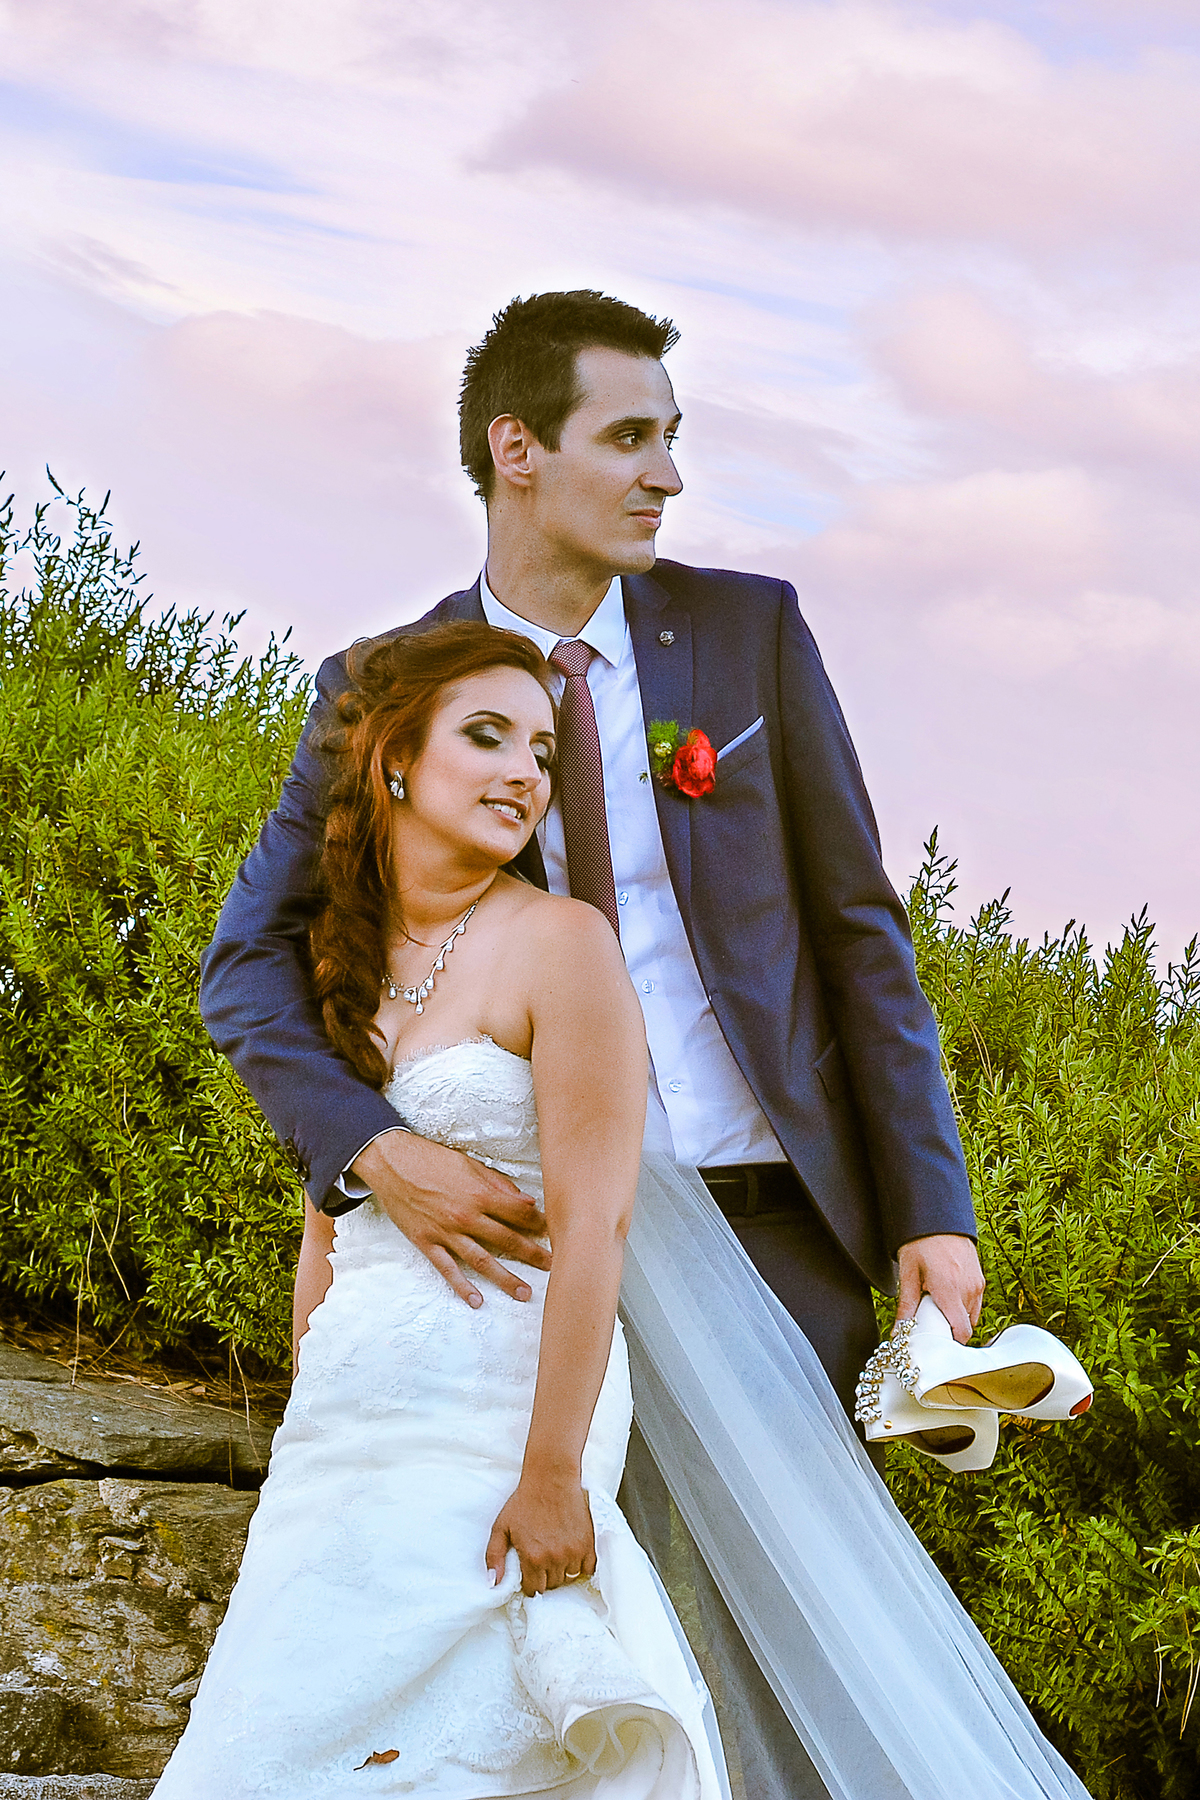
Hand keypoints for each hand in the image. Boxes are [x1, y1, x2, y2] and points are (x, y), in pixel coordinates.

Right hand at [353, 1130, 549, 1307]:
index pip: (518, 1214)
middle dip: (533, 1254)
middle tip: (554, 1268)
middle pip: (507, 1240)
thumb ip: (497, 1184)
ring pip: (482, 1260)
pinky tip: (477, 1301)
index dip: (538, 1224)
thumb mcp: (469, 1164)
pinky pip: (448, 1269)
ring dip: (505, 1278)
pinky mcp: (427, 1243)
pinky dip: (462, 1287)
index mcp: (480, 1194)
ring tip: (525, 1293)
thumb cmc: (431, 1159)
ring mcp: (446, 1233)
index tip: (554, 1234)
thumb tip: (524, 1200)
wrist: (391, 1163)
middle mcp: (466, 1217)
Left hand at [486, 1471, 595, 1596]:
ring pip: (569, 1578)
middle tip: (544, 1559)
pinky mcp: (588, 1544)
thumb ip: (494, 1556)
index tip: (531, 1572)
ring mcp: (573, 1552)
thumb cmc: (525, 1500)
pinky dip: (581, 1565)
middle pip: (552, 1585)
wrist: (551, 1478)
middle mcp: (553, 1559)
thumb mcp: (501, 1526)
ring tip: (557, 1553)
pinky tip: (572, 1553)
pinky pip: (588, 1569)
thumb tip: (493, 1584)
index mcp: (532, 1557)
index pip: (534, 1590)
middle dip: (546, 1576)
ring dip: (563, 1570)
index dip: (531, 1582)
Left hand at [896, 1234, 984, 1343]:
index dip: (951, 1343)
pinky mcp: (979, 1279)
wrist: (937, 1218)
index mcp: (950, 1290)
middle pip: (965, 1326)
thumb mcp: (908, 1274)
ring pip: (971, 1315)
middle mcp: (968, 1289)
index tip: (936, 1343)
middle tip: (931, 1324)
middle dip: (950, 1329)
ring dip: (956, 1317)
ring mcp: (977, 1284)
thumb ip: (906, 1306)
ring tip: (937, 1306)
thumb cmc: (920, 1243)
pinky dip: (962, 1306)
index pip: (962, 1332)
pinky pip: (974, 1302)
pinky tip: (946, 1296)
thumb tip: (899, 1332)